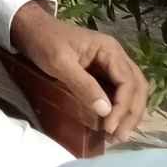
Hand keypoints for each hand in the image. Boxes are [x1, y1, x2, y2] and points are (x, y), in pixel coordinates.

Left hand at [10, 1, 149, 142]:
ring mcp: (110, 64)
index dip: (122, 107)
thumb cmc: (44, 42)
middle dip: (131, 113)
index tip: (109, 127)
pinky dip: (119, 108)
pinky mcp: (101, 73)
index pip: (128, 82)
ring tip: (116, 135)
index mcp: (110, 50)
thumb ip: (83, 85)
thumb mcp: (59, 63)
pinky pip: (118, 91)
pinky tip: (111, 123)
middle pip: (137, 87)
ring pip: (132, 90)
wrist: (30, 29)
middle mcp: (116, 56)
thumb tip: (106, 111)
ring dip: (128, 113)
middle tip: (118, 137)